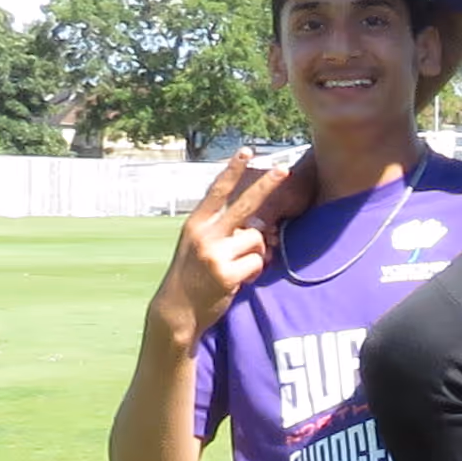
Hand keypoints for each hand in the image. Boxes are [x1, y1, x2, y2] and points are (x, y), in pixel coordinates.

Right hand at [152, 150, 307, 337]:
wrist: (176, 309)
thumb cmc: (192, 276)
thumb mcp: (198, 246)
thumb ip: (222, 232)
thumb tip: (258, 227)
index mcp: (196, 224)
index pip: (217, 191)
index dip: (232, 170)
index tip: (246, 151)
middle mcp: (205, 234)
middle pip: (245, 205)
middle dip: (267, 185)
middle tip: (285, 170)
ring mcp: (215, 253)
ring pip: (256, 240)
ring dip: (256, 254)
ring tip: (236, 268)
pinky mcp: (225, 273)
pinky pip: (257, 264)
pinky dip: (253, 273)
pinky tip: (236, 281)